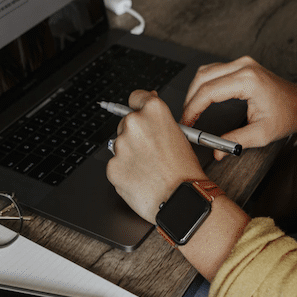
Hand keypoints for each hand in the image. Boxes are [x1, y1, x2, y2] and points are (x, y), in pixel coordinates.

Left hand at [105, 90, 207, 223]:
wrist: (180, 199)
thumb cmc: (185, 172)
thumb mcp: (181, 136)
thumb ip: (159, 120)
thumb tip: (148, 110)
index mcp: (154, 111)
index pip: (136, 97)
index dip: (139, 106)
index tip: (139, 111)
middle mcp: (134, 123)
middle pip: (126, 123)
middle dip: (135, 135)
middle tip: (151, 152)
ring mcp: (120, 145)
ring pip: (120, 145)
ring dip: (130, 154)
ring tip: (149, 168)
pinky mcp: (112, 166)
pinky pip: (115, 165)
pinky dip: (125, 172)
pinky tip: (141, 178)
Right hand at [182, 56, 296, 157]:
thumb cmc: (286, 116)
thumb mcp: (261, 134)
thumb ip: (236, 141)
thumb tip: (217, 150)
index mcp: (248, 80)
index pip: (209, 92)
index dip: (192, 108)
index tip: (186, 123)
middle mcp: (244, 67)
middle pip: (202, 78)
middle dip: (189, 99)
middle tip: (185, 119)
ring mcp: (242, 63)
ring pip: (205, 72)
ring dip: (194, 91)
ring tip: (190, 111)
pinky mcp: (241, 66)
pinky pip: (214, 71)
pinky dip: (203, 85)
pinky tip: (200, 100)